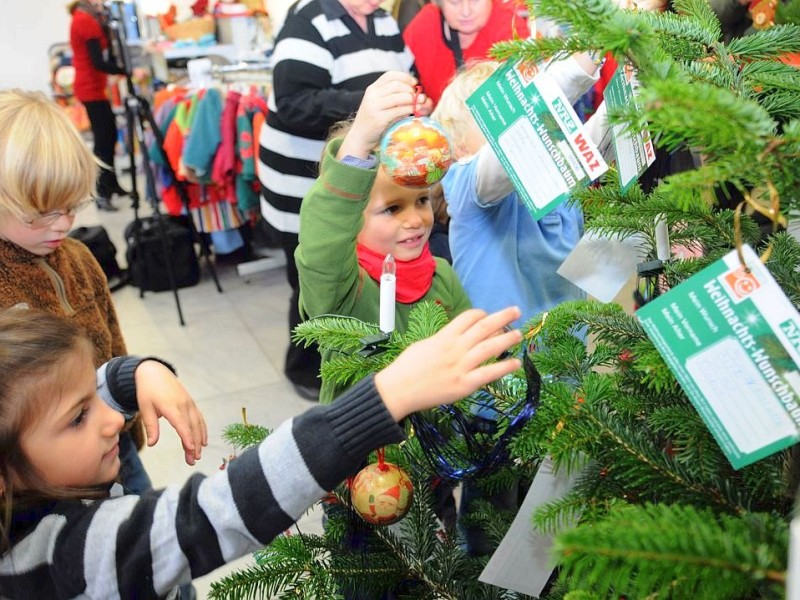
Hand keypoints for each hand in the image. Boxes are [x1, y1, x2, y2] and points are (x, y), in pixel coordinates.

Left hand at [134, 360, 207, 464]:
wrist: (154, 372)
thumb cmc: (147, 391)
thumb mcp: (145, 408)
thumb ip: (151, 426)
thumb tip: (153, 444)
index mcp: (171, 406)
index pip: (182, 425)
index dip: (187, 438)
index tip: (191, 450)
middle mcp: (183, 404)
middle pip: (192, 427)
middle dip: (194, 444)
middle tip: (193, 460)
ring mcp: (189, 403)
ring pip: (198, 423)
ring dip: (199, 439)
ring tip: (198, 454)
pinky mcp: (190, 402)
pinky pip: (199, 417)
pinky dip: (202, 429)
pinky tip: (203, 440)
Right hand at [337, 71, 424, 159]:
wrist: (360, 137)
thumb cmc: (374, 121)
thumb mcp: (380, 105)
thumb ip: (395, 98)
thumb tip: (420, 95)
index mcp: (372, 89)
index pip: (390, 75)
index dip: (405, 77)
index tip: (414, 83)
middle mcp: (372, 95)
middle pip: (396, 85)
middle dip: (410, 89)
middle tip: (417, 96)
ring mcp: (374, 107)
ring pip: (398, 96)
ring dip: (412, 99)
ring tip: (419, 103)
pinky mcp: (379, 119)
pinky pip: (398, 110)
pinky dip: (409, 109)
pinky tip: (414, 110)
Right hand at [375, 306, 522, 420]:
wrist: (397, 390)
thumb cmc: (406, 368)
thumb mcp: (423, 345)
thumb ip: (442, 340)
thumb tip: (455, 337)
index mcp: (444, 337)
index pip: (468, 317)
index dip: (482, 314)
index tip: (488, 315)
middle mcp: (456, 348)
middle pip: (484, 327)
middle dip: (502, 317)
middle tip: (516, 311)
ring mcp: (461, 366)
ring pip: (490, 347)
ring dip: (507, 339)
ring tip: (519, 334)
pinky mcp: (464, 384)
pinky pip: (489, 373)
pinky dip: (504, 367)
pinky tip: (516, 363)